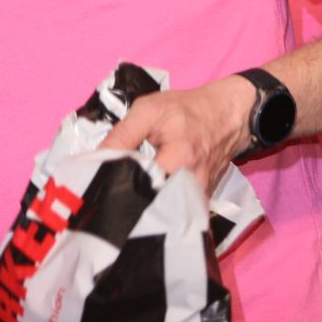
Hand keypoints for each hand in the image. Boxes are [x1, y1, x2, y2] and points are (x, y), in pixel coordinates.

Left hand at [100, 74, 253, 194]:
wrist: (225, 116)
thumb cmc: (185, 110)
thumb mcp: (148, 110)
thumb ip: (122, 135)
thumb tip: (96, 158)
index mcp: (179, 161)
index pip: (140, 184)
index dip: (117, 183)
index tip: (98, 183)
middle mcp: (192, 186)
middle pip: (152, 206)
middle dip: (128, 202)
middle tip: (106, 196)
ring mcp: (199, 197)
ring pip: (163, 211)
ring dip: (142, 206)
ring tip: (121, 200)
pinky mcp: (201, 201)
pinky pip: (174, 209)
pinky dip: (157, 205)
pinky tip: (142, 199)